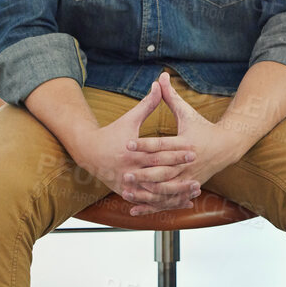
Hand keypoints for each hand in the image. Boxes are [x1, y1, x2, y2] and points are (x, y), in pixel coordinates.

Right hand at [70, 80, 197, 211]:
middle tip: (198, 171)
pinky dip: (166, 202)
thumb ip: (147, 104)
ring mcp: (127, 183)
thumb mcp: (129, 119)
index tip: (193, 150)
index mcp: (131, 152)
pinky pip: (149, 200)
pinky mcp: (126, 192)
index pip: (156, 153)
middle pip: (157, 173)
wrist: (87, 152)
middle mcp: (129, 170)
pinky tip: (183, 202)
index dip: (175, 152)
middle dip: (179, 173)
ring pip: (155, 191)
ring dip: (176, 192)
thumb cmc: (111, 133)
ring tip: (195, 188)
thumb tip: (158, 83)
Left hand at [121, 72, 247, 215]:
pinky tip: (134, 208)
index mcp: (186, 143)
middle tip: (124, 172)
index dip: (144, 144)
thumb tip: (160, 76)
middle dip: (143, 172)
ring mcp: (188, 178)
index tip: (127, 144)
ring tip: (128, 189)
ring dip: (147, 191)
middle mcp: (188, 163)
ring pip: (165, 189)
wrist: (227, 147)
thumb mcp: (187, 112)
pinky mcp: (187, 188)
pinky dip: (152, 205)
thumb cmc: (202, 128)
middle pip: (163, 170)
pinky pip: (167, 200)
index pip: (162, 145)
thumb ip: (170, 97)